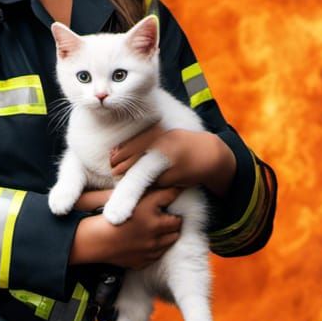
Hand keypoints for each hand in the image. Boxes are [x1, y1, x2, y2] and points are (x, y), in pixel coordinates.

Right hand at [69, 187, 182, 269]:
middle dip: (173, 217)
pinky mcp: (145, 260)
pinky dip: (156, 247)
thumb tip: (153, 180)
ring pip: (171, 240)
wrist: (94, 241)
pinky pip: (158, 253)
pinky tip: (145, 241)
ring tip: (156, 228)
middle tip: (165, 214)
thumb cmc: (105, 216)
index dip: (174, 191)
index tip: (175, 190)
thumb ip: (136, 188)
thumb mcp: (121, 196)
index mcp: (150, 209)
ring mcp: (151, 247)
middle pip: (178, 222)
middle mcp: (155, 229)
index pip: (172, 194)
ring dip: (167, 233)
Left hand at [110, 126, 234, 194]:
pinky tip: (152, 181)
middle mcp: (162, 148)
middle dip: (121, 169)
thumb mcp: (165, 136)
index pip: (131, 146)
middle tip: (115, 171)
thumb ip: (145, 141)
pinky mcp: (173, 178)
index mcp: (159, 135)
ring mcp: (168, 164)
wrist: (210, 155)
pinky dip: (150, 184)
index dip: (118, 155)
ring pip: (143, 176)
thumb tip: (118, 151)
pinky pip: (154, 184)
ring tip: (130, 177)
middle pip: (133, 162)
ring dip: (134, 179)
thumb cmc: (184, 144)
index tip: (111, 159)